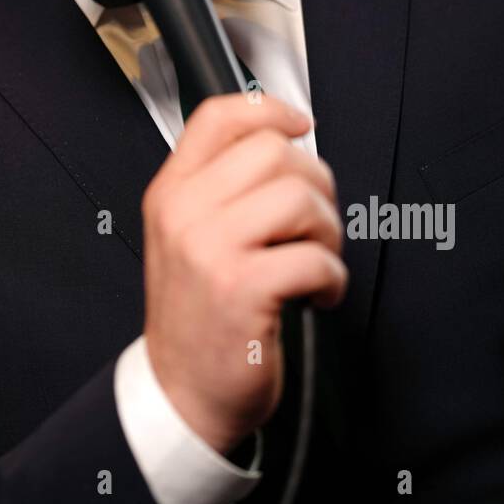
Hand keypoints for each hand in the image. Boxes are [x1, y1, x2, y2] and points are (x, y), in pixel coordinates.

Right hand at [142, 94, 345, 453]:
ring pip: (300, 198)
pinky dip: (332, 279)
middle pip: (274, 151)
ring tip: (313, 260)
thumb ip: (219, 190)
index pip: (217, 117)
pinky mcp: (243, 288)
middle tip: (312, 225)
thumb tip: (284, 146)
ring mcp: (210, 249)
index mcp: (171, 193)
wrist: (181, 394)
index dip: (270, 109)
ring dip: (326, 232)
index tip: (299, 124)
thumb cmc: (196, 319)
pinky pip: (316, 257)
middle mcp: (185, 213)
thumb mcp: (186, 239)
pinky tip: (315, 295)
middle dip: (314, 185)